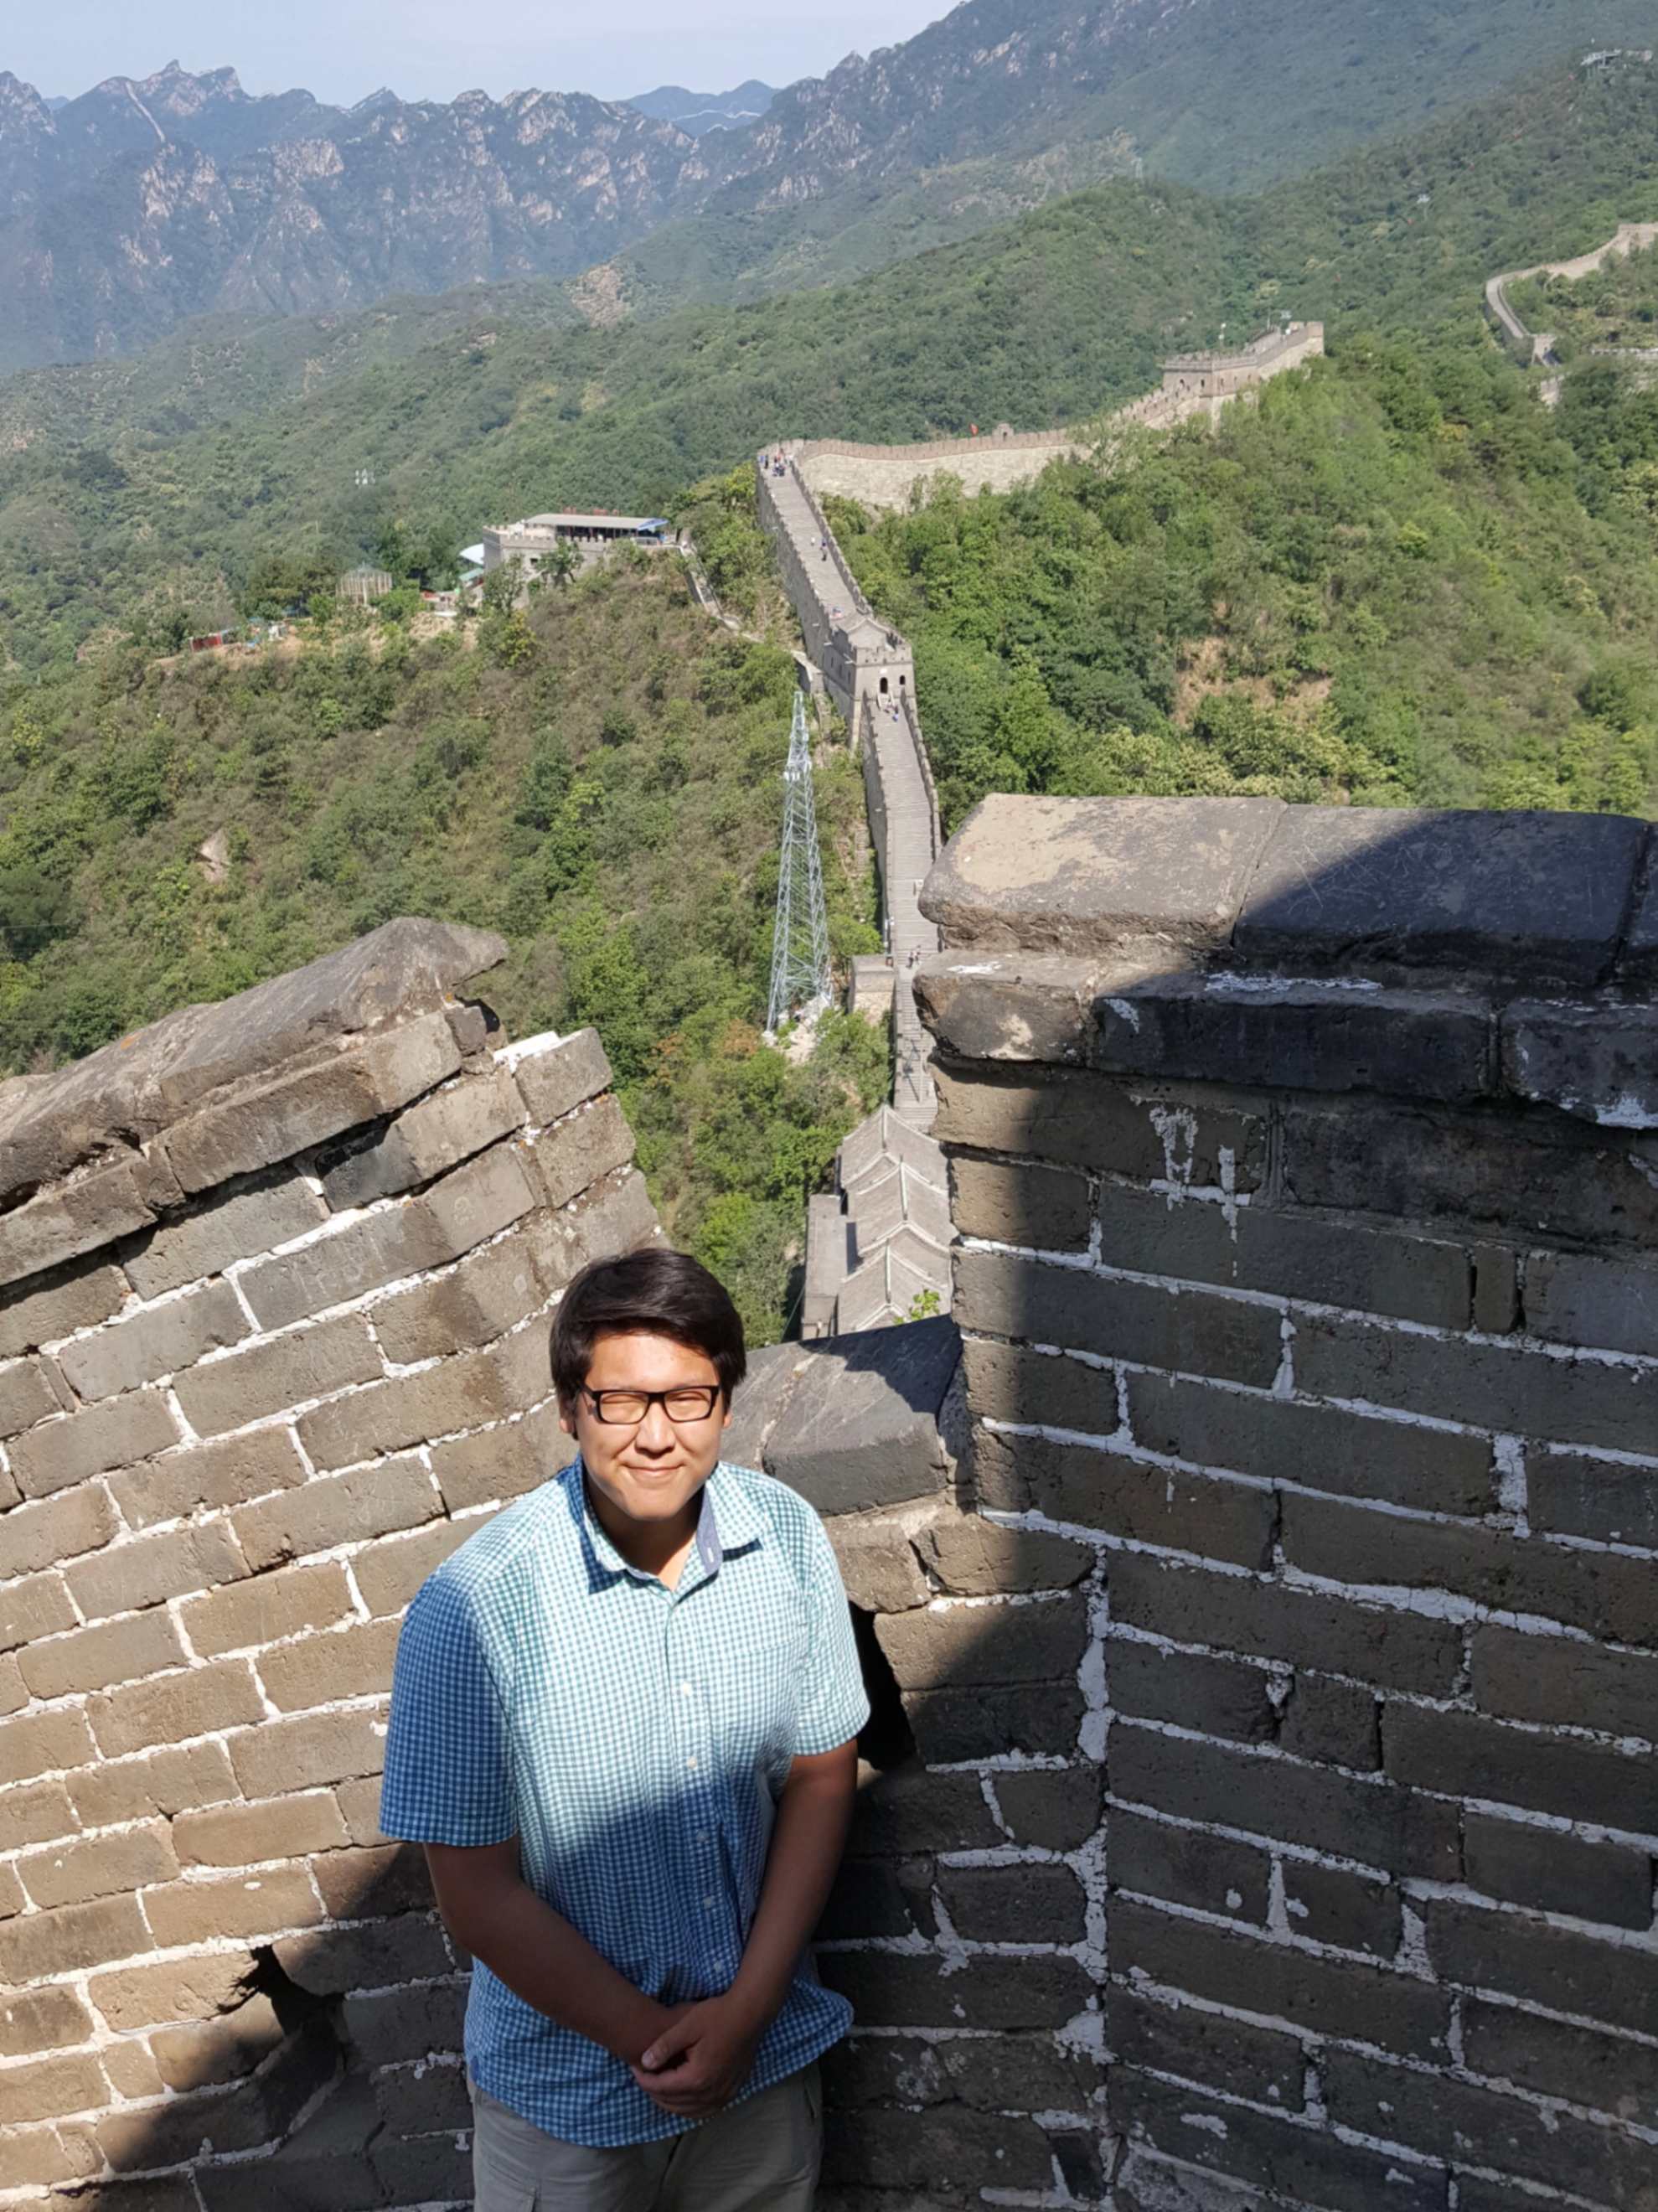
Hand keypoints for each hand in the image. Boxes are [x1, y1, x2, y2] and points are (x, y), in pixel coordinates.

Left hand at [631, 1993, 764, 2118]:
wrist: (750, 2013)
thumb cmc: (718, 2015)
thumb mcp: (686, 2026)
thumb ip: (663, 2046)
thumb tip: (643, 2062)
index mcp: (697, 2077)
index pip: (663, 2088)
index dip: (644, 2079)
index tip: (634, 2068)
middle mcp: (711, 2092)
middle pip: (673, 2103)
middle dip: (654, 2092)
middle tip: (644, 2077)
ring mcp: (724, 2095)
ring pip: (689, 2111)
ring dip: (670, 2103)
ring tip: (659, 2086)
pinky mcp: (732, 2092)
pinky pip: (705, 2110)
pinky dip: (690, 2108)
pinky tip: (683, 2097)